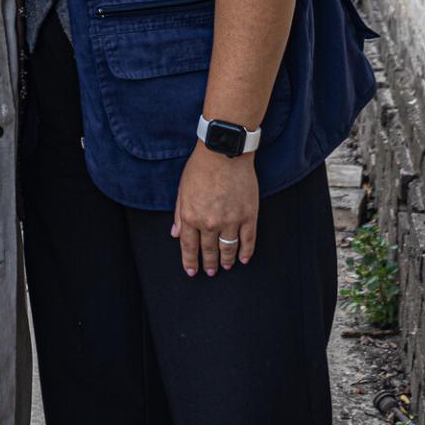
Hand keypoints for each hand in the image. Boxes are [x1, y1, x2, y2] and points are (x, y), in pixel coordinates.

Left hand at [172, 143, 257, 275]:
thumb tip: (175, 234)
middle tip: (210, 272)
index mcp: (191, 216)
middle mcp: (210, 222)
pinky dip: (246, 252)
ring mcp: (231, 221)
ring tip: (225, 266)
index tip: (192, 271)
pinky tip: (242, 259)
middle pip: (208, 250)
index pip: (189, 246)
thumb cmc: (200, 168)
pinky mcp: (248, 216)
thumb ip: (179, 214)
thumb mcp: (182, 190)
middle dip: (209, 264)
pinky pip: (248, 240)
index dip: (190, 261)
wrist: (224, 152)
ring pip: (228, 248)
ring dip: (226, 260)